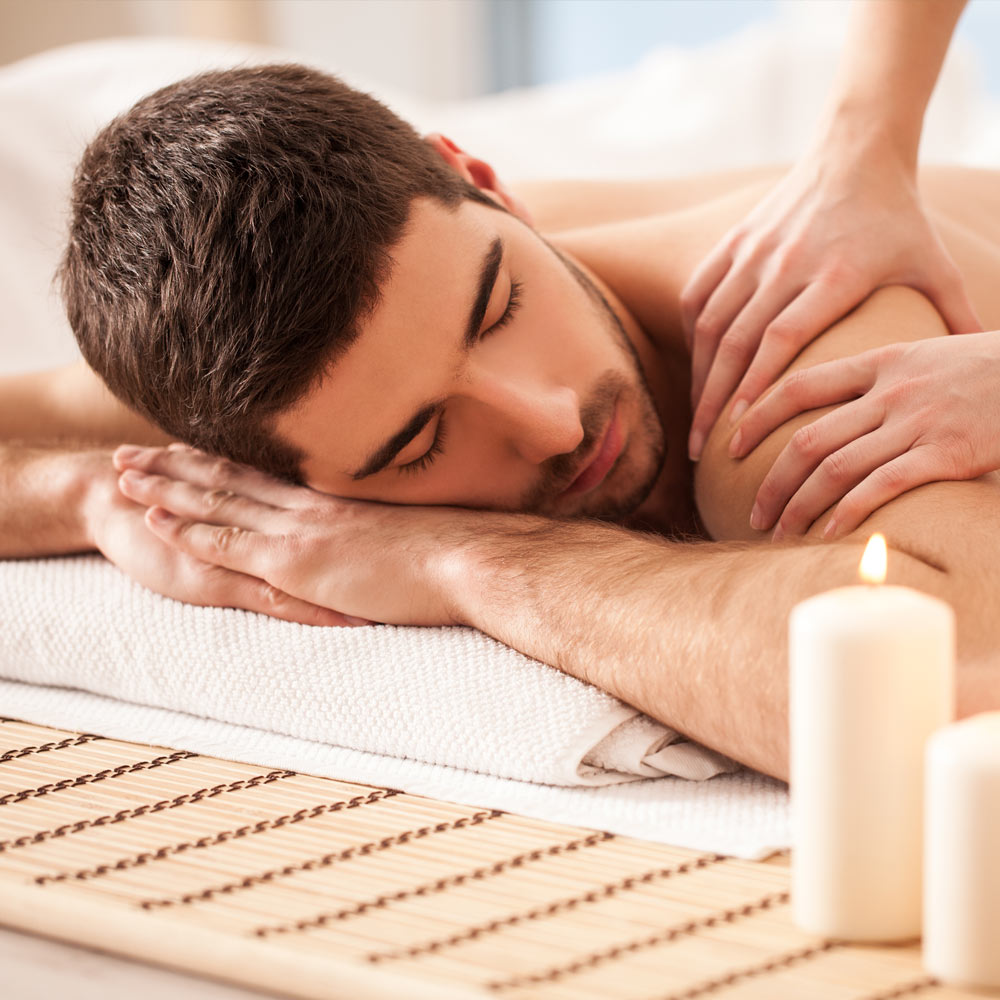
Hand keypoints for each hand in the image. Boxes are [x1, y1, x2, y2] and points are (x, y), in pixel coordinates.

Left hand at [113, 444, 490, 626]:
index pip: (266, 475)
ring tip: (124, 471)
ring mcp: (300, 529)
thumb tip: (380, 538)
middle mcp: (309, 505)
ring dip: (167, 487)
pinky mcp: (296, 561)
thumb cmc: (452, 550)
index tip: (187, 448)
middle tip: (133, 450)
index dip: (221, 461)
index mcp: (335, 500)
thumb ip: (381, 531)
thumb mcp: (409, 533)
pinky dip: (188, 528)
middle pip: (230, 476)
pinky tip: (153, 518)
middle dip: (177, 463)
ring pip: (217, 499)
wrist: (467, 559)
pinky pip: (229, 541)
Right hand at [681, 139, 980, 460]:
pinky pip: (700, 295)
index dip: (756, 385)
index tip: (739, 430)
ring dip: (699, 376)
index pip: (781, 337)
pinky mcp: (735, 242)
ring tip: (695, 420)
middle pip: (737, 340)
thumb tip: (989, 363)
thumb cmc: (898, 218)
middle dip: (714, 400)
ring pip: (712, 323)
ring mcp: (754, 251)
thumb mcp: (933, 265)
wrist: (856, 152)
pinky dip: (694, 336)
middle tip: (701, 449)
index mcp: (835, 272)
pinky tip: (697, 368)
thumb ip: (957, 316)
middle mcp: (786, 262)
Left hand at [729, 331, 999, 539]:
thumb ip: (882, 379)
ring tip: (777, 532)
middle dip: (770, 479)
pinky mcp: (946, 452)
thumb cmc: (990, 370)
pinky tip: (827, 533)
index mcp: (882, 361)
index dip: (757, 415)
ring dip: (798, 504)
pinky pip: (881, 485)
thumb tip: (839, 410)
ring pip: (835, 467)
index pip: (800, 385)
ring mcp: (918, 421)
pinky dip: (847, 511)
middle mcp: (892, 390)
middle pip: (808, 438)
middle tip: (752, 510)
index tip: (729, 441)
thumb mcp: (929, 357)